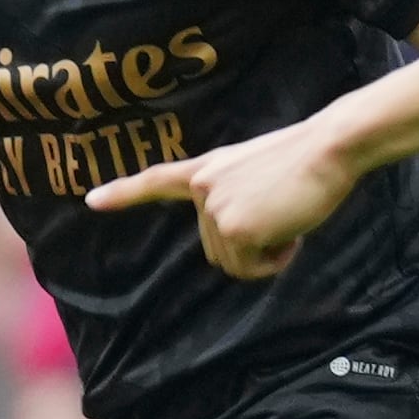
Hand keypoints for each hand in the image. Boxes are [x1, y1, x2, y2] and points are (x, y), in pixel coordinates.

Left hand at [84, 118, 357, 279]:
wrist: (328, 149)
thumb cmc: (308, 160)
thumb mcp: (258, 172)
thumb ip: (237, 194)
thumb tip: (239, 235)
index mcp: (207, 169)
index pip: (157, 179)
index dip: (124, 193)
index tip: (91, 201)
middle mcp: (202, 187)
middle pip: (215, 247)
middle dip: (250, 247)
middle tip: (283, 220)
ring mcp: (214, 209)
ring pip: (233, 262)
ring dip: (265, 255)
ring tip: (288, 221)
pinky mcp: (235, 230)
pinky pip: (251, 269)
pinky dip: (274, 262)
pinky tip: (291, 233)